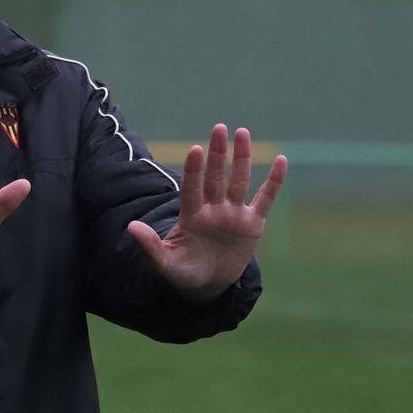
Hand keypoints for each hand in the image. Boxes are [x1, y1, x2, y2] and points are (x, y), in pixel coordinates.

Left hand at [126, 124, 286, 299]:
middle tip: (219, 128)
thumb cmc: (183, 271)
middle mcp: (213, 209)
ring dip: (242, 158)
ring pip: (239, 181)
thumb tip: (131, 226)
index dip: (194, 171)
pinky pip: (265, 198)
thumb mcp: (165, 262)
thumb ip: (150, 245)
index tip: (195, 150)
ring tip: (242, 133)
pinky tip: (281, 161)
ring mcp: (233, 214)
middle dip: (218, 154)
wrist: (207, 285)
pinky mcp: (252, 223)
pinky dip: (274, 182)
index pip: (192, 189)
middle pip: (215, 178)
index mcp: (191, 216)